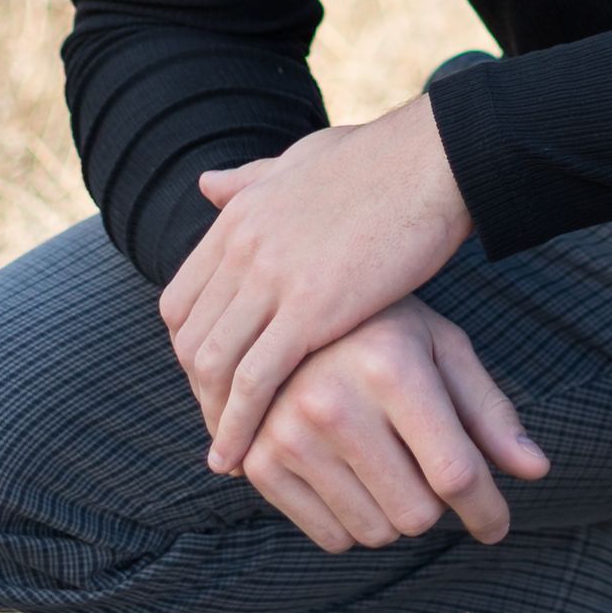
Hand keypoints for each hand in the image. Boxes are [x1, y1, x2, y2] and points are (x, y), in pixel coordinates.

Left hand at [160, 94, 475, 475]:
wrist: (431, 161)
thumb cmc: (380, 160)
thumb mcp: (299, 158)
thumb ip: (251, 178)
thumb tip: (206, 184)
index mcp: (239, 217)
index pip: (180, 301)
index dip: (190, 348)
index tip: (212, 380)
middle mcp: (242, 248)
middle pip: (190, 339)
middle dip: (199, 390)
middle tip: (220, 425)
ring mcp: (271, 278)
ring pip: (213, 365)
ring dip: (214, 416)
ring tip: (230, 454)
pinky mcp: (309, 310)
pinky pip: (255, 380)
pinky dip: (240, 424)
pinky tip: (245, 454)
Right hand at [243, 296, 549, 552]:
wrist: (288, 312)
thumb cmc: (383, 331)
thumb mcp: (443, 349)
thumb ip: (489, 412)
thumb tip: (537, 471)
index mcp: (390, 367)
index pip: (453, 472)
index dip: (487, 510)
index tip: (496, 526)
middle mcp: (334, 402)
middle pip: (416, 515)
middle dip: (435, 505)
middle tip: (426, 467)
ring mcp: (288, 434)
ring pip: (375, 533)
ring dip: (393, 514)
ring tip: (386, 462)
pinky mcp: (259, 461)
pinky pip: (331, 539)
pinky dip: (352, 521)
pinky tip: (349, 473)